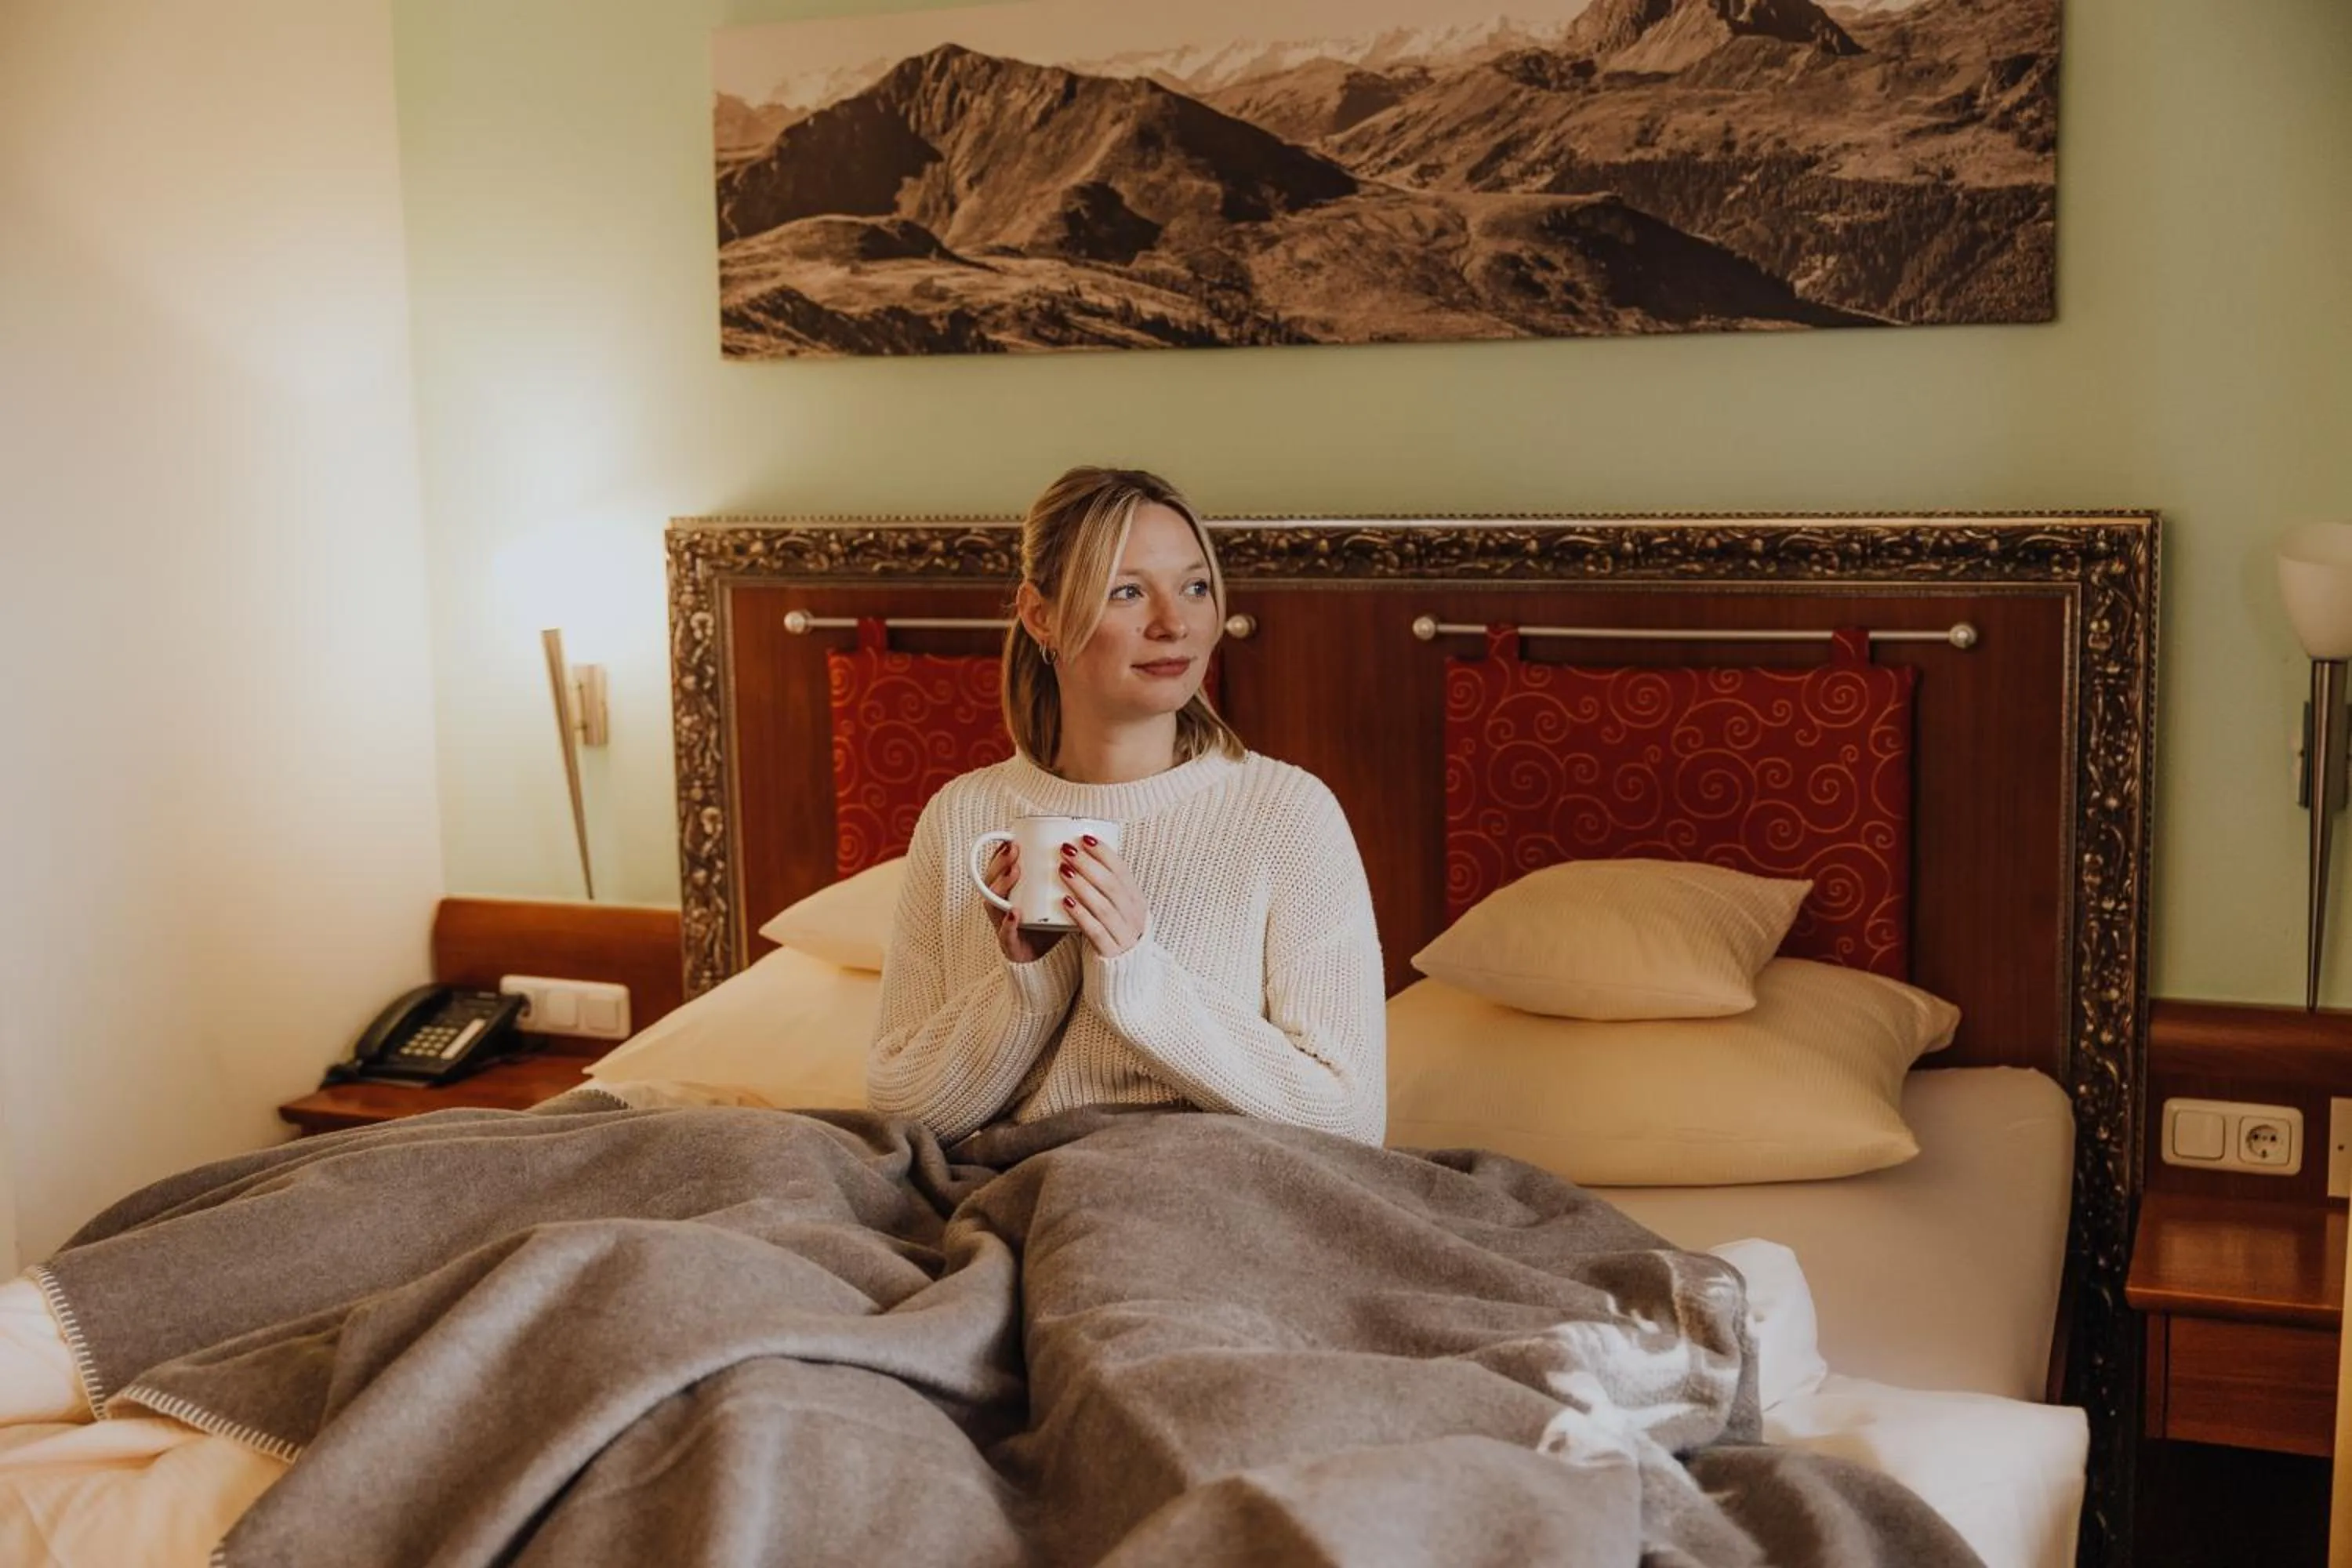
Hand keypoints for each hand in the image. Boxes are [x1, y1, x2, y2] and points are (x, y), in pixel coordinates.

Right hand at [985, 842, 1063, 963]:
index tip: (1013, 837)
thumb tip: (1083, 847)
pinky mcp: (1010, 944)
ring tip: (1015, 871)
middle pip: (991, 880)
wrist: (1050, 959)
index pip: (998, 868)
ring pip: (993, 902)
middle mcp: (1001, 906)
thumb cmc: (1051, 922)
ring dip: (1002, 884)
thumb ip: (1062, 875)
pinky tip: (1015, 912)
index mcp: (1009, 892)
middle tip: (1015, 849)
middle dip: (1001, 862)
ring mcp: (1003, 924)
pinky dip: (1008, 923)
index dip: (1001, 852)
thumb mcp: (1054, 895)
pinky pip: (1005, 933)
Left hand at [1056, 835, 1147, 958]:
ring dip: (1082, 885)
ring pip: (1103, 906)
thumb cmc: (1113, 934)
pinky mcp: (1111, 952)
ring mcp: (1125, 934)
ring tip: (1063, 870)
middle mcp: (1134, 916)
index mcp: (1136, 901)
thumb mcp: (1117, 910)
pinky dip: (1080, 914)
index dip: (1104, 853)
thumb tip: (1081, 855)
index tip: (1084, 837)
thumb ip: (1105, 888)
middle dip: (1088, 864)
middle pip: (1112, 885)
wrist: (1125, 976)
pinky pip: (1095, 931)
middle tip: (1066, 850)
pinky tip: (1065, 902)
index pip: (1122, 871)